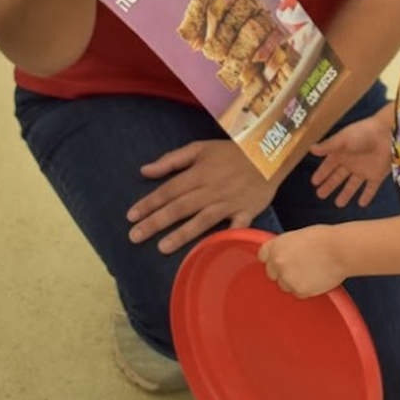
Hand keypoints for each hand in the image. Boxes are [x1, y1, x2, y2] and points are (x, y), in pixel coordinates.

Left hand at [126, 139, 277, 253]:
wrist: (269, 154)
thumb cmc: (232, 152)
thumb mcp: (201, 148)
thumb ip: (172, 160)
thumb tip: (145, 171)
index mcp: (199, 173)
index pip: (169, 190)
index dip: (149, 203)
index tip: (131, 216)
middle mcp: (211, 189)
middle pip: (180, 207)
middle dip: (156, 222)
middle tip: (134, 236)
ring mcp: (229, 203)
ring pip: (202, 220)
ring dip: (181, 234)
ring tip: (161, 247)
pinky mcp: (246, 213)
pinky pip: (235, 229)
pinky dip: (226, 238)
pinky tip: (212, 251)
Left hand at [259, 226, 345, 297]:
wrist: (339, 250)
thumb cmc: (324, 239)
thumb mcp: (297, 237)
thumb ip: (285, 248)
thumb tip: (284, 256)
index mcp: (276, 246)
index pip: (262, 256)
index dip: (272, 258)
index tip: (279, 259)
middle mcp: (277, 263)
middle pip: (272, 273)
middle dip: (282, 272)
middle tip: (299, 267)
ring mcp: (287, 278)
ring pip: (285, 285)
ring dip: (294, 281)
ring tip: (311, 272)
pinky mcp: (299, 290)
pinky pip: (298, 293)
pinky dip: (305, 289)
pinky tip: (316, 278)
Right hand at [309, 106, 392, 207]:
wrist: (387, 133)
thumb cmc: (363, 133)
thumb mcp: (343, 139)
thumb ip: (328, 146)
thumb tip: (310, 149)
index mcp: (342, 153)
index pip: (329, 166)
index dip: (322, 173)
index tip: (314, 182)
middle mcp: (351, 163)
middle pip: (338, 177)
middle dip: (329, 185)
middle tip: (320, 195)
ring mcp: (364, 170)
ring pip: (352, 185)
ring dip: (346, 194)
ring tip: (338, 204)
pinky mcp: (376, 175)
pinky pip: (371, 188)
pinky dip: (367, 196)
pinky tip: (361, 204)